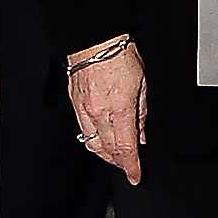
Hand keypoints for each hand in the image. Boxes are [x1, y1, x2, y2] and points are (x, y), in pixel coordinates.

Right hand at [68, 41, 147, 183]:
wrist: (95, 41)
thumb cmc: (120, 56)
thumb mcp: (142, 84)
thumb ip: (141, 114)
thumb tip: (141, 135)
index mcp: (120, 109)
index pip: (125, 148)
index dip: (131, 167)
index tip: (135, 176)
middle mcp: (100, 114)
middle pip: (108, 151)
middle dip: (119, 162)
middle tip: (128, 166)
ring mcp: (85, 111)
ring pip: (92, 144)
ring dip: (105, 154)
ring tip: (115, 155)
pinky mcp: (75, 105)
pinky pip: (83, 131)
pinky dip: (93, 140)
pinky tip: (100, 139)